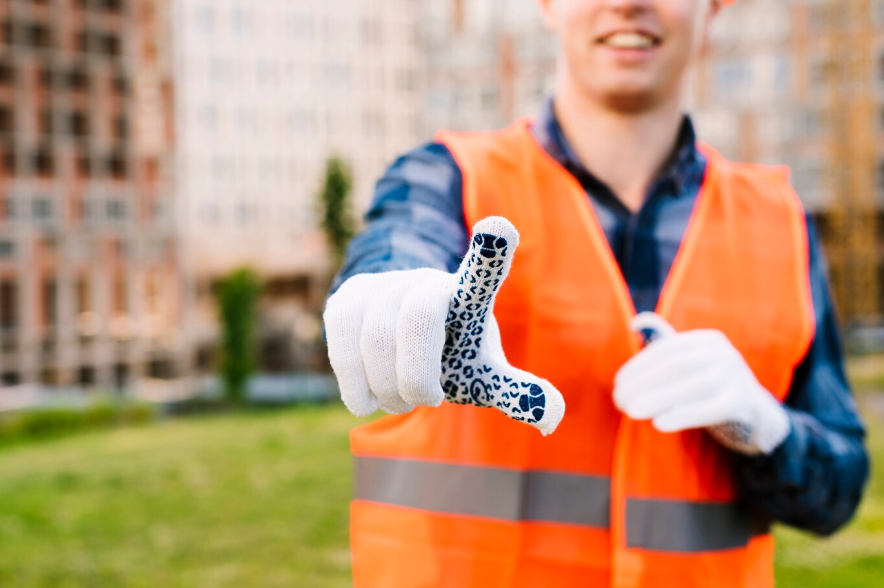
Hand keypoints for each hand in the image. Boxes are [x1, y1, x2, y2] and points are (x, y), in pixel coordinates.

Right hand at [323, 216, 564, 435]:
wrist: (404, 339)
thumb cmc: (454, 357)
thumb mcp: (486, 374)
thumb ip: (517, 393)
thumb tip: (555, 416)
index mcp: (468, 298)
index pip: (483, 272)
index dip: (490, 252)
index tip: (501, 227)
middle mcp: (427, 281)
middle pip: (417, 317)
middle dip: (415, 377)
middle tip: (425, 402)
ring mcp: (386, 285)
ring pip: (374, 334)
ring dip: (386, 387)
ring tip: (397, 402)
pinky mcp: (350, 296)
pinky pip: (341, 334)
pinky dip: (353, 379)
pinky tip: (365, 399)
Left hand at [613, 312, 790, 454]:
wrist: (755, 413)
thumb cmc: (711, 384)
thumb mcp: (691, 360)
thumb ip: (664, 342)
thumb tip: (634, 322)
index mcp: (707, 339)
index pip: (666, 350)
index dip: (638, 366)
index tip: (618, 383)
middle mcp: (724, 353)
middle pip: (677, 366)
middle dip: (643, 383)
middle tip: (619, 401)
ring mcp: (736, 377)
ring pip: (692, 386)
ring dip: (657, 399)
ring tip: (631, 412)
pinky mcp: (742, 403)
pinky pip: (710, 409)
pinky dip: (683, 415)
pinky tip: (659, 423)